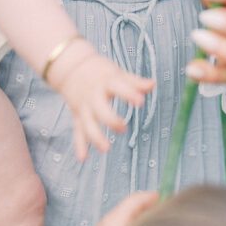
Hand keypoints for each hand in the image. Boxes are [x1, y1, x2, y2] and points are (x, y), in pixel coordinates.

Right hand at [48, 44, 154, 160]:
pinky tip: (83, 158)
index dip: (129, 94)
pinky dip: (80, 145)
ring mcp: (84, 107)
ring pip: (88, 124)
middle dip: (111, 120)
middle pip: (100, 110)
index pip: (118, 87)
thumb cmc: (100, 72)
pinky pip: (78, 131)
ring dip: (95, 137)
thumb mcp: (117, 73)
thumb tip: (153, 84)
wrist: (71, 67)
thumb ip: (134, 82)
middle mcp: (93, 96)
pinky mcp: (77, 116)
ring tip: (106, 149)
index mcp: (106, 82)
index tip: (140, 102)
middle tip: (123, 128)